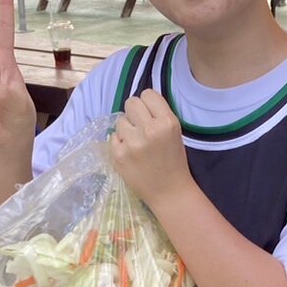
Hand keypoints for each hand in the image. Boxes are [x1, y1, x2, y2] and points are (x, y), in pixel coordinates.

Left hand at [111, 89, 193, 207]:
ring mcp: (132, 143)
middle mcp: (149, 129)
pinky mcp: (119, 155)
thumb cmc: (173, 161)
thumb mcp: (174, 132)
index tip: (148, 114)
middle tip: (139, 126)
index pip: (147, 94)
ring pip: (120, 121)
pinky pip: (112, 137)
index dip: (147, 103)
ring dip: (126, 129)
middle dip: (134, 113)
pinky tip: (130, 154)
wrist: (169, 192)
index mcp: (167, 122)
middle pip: (131, 102)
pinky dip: (119, 143)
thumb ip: (158, 115)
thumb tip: (140, 103)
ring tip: (136, 143)